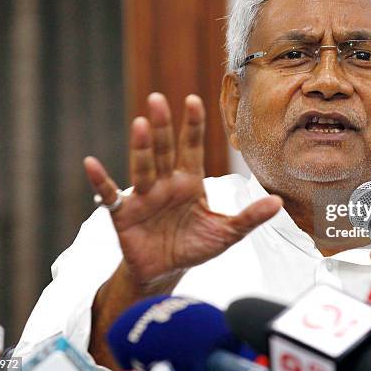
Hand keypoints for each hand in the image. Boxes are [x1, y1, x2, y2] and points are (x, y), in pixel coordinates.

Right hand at [83, 92, 281, 288]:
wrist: (166, 271)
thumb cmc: (194, 247)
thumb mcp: (225, 233)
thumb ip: (249, 217)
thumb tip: (279, 203)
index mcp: (189, 182)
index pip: (191, 148)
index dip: (192, 126)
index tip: (193, 100)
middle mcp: (165, 183)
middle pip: (164, 150)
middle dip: (162, 127)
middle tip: (158, 99)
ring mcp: (143, 196)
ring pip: (142, 167)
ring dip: (141, 147)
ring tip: (140, 124)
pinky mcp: (124, 214)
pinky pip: (109, 194)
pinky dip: (100, 181)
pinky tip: (90, 163)